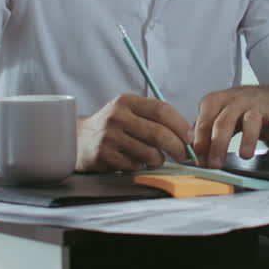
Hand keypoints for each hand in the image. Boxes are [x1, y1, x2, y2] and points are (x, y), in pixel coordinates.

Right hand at [76, 93, 193, 171]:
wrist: (78, 139)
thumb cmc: (114, 126)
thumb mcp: (129, 110)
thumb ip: (155, 117)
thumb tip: (188, 134)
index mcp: (127, 101)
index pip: (162, 110)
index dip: (181, 125)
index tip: (190, 137)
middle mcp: (117, 116)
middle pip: (159, 134)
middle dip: (178, 147)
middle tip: (183, 154)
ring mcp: (110, 137)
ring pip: (150, 153)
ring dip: (159, 160)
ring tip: (155, 158)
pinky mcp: (105, 156)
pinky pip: (136, 166)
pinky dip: (142, 166)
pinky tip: (136, 161)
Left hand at [192, 86, 268, 168]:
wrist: (266, 98)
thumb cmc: (236, 111)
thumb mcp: (215, 116)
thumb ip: (203, 133)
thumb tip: (192, 156)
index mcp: (215, 102)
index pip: (204, 123)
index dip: (201, 144)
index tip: (200, 162)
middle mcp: (234, 101)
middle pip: (224, 122)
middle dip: (218, 144)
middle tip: (215, 164)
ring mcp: (255, 105)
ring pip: (250, 120)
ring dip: (247, 138)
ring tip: (245, 155)